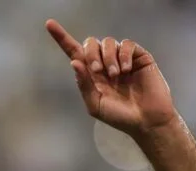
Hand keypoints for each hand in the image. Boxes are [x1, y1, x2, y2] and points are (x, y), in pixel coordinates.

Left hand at [46, 20, 177, 136]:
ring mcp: (122, 59)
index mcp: (91, 74)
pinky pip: (126, 44)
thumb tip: (74, 62)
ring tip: (116, 75)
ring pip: (108, 42)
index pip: (74, 52)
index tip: (49, 24)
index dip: (61, 38)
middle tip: (97, 70)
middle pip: (90, 43)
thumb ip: (83, 84)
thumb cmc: (120, 117)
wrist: (146, 121)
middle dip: (91, 54)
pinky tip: (126, 70)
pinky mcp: (138, 57)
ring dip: (108, 57)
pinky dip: (123, 54)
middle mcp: (105, 63)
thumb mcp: (95, 105)